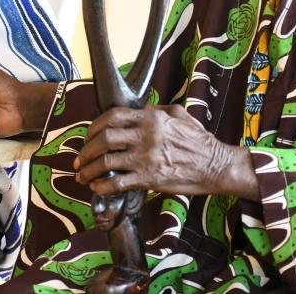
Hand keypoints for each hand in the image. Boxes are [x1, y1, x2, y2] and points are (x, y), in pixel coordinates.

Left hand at [74, 104, 256, 198]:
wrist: (216, 165)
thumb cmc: (199, 140)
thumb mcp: (180, 115)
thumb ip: (158, 109)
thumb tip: (141, 108)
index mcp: (151, 117)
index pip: (112, 116)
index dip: (94, 126)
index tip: (87, 136)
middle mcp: (146, 135)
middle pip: (104, 138)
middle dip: (85, 150)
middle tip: (79, 160)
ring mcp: (147, 157)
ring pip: (106, 161)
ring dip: (89, 170)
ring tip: (82, 177)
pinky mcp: (150, 178)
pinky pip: (119, 182)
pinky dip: (103, 186)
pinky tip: (97, 188)